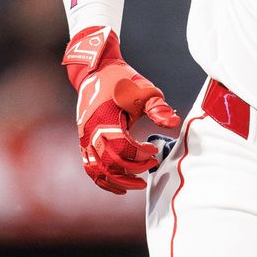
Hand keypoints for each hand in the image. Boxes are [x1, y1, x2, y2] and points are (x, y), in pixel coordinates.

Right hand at [63, 26, 179, 193]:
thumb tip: (174, 123)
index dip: (140, 154)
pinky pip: (90, 167)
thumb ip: (157, 108)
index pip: (122, 147)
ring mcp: (84, 137)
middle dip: (133, 170)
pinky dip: (103, 179)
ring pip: (98, 170)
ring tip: (137, 184)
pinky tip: (119, 185)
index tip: (154, 150)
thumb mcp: (144, 90)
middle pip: (110, 162)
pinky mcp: (83, 141)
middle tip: (151, 167)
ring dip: (117, 180)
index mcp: (105, 119)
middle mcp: (91, 131)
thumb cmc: (123, 80)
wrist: (96, 70)